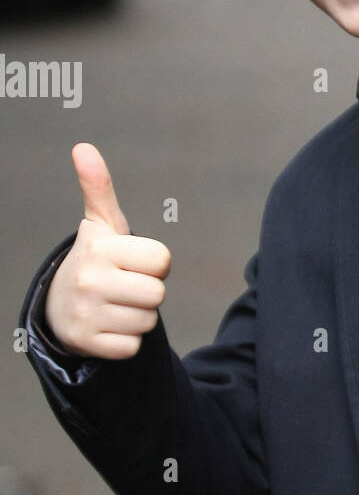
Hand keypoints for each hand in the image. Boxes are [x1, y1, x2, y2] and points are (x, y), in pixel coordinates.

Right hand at [44, 143, 170, 358]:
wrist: (60, 306)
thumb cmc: (96, 260)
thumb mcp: (100, 225)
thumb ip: (98, 187)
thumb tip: (83, 147)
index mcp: (100, 248)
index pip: (162, 261)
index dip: (155, 263)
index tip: (134, 262)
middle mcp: (90, 280)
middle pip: (158, 294)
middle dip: (149, 292)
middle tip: (126, 285)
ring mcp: (87, 313)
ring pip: (148, 321)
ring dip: (138, 316)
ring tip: (116, 304)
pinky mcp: (89, 343)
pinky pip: (133, 347)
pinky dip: (127, 340)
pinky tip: (109, 326)